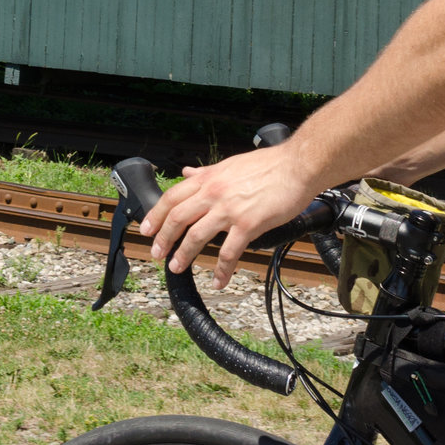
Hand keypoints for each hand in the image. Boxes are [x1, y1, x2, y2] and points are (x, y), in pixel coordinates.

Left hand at [138, 145, 319, 288]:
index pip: (172, 197)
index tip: (146, 229)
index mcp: (209, 178)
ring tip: (176, 267)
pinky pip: (229, 252)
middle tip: (156, 253)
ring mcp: (229, 209)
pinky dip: (221, 269)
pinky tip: (218, 281)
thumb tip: (188, 172)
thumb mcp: (229, 164)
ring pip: (196, 235)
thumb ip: (206, 172)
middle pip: (177, 218)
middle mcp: (214, 193)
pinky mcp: (248, 224)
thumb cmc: (269, 165)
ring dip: (184, 254)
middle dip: (163, 238)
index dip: (155, 215)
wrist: (297, 165)